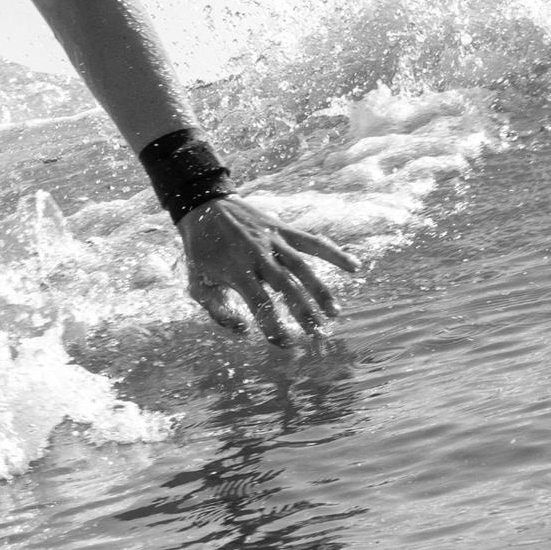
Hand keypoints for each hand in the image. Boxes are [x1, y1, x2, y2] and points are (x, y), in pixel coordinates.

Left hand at [179, 196, 360, 342]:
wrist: (202, 205)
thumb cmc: (200, 251)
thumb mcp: (196, 282)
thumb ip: (217, 311)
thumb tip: (243, 330)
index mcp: (236, 270)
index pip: (261, 304)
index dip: (274, 326)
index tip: (285, 344)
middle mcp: (257, 256)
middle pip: (287, 288)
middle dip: (305, 314)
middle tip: (319, 336)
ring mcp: (272, 241)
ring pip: (302, 267)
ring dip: (321, 291)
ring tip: (334, 314)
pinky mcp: (282, 229)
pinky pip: (311, 242)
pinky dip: (333, 253)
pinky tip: (354, 267)